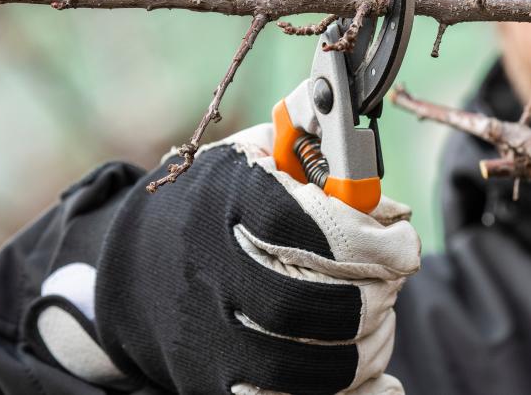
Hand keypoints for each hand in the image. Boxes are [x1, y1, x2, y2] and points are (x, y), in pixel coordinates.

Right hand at [32, 124, 420, 393]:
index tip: (401, 243)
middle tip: (390, 282)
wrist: (130, 269)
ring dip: (366, 344)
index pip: (306, 227)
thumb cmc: (208, 206)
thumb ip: (314, 159)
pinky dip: (346, 390)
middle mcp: (209, 271)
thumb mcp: (248, 159)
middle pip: (313, 302)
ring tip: (376, 319)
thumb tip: (385, 197)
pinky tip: (368, 371)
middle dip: (375, 295)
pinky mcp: (211, 380)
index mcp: (221, 202)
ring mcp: (207, 335)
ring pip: (311, 364)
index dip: (370, 240)